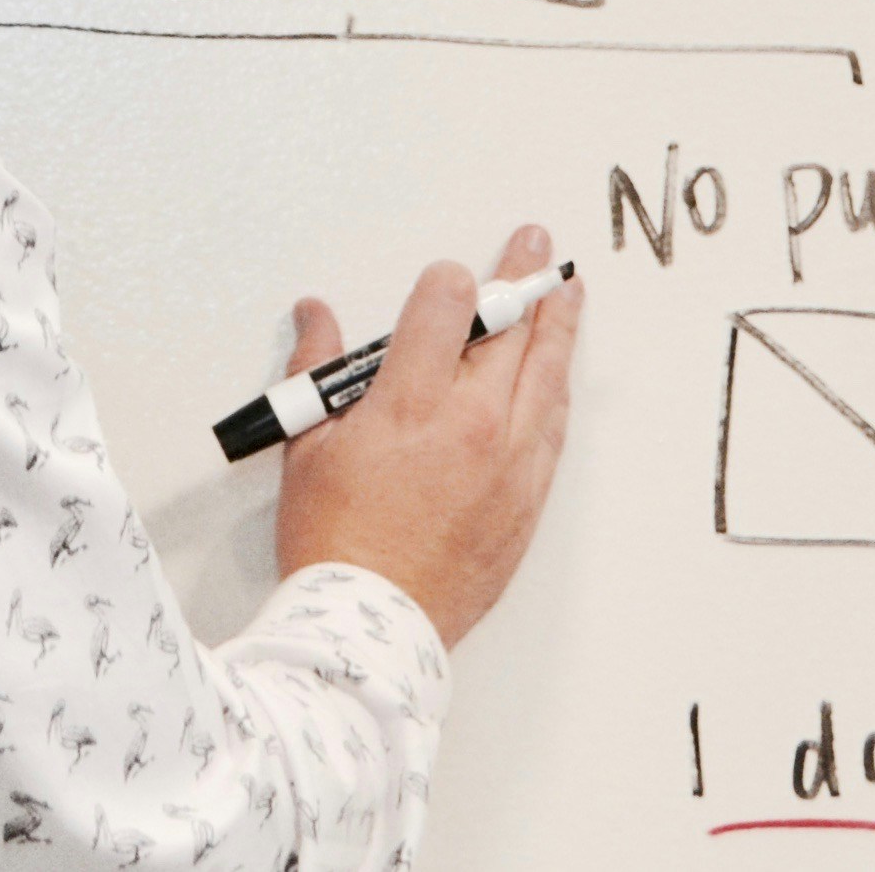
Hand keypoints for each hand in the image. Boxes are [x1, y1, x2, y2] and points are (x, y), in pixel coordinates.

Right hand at [270, 222, 582, 646]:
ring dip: (558, 327)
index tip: (451, 276)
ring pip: (547, 374)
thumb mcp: (307, 449)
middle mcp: (472, 425)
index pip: (447, 307)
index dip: (449, 281)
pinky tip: (561, 374)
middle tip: (535, 247)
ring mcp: (508, 464)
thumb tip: (314, 316)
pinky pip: (555, 429)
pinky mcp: (527, 500)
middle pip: (511, 330)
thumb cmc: (334, 543)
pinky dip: (558, 392)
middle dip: (523, 278)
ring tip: (567, 294)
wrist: (372, 627)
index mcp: (412, 405)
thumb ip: (315, 372)